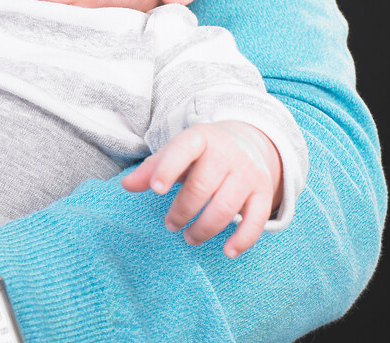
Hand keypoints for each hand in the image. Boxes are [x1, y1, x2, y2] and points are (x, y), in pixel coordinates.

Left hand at [121, 121, 281, 256]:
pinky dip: (242, 239)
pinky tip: (228, 251)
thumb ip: (151, 169)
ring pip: (225, 207)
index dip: (168, 170)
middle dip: (182, 211)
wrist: (247, 142)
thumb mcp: (176, 152)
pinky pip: (256, 220)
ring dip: (204, 228)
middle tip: (170, 224)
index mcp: (199, 138)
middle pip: (201, 187)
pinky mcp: (263, 192)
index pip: (182, 151)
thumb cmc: (200, 152)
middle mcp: (226, 154)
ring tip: (189, 237)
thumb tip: (126, 185)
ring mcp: (247, 173)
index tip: (155, 190)